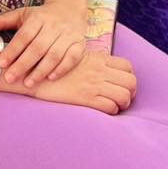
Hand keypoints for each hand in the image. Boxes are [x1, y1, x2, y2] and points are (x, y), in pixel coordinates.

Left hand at [0, 0, 87, 87]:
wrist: (69, 10)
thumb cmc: (40, 17)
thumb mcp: (22, 15)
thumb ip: (2, 21)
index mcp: (38, 18)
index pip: (24, 36)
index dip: (13, 50)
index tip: (1, 64)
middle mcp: (54, 26)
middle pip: (38, 47)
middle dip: (23, 64)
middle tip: (10, 79)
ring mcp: (68, 35)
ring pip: (54, 54)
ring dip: (41, 70)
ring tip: (28, 83)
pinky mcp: (79, 45)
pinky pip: (72, 58)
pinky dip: (61, 69)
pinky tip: (50, 78)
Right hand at [8, 50, 135, 114]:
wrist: (35, 73)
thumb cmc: (53, 66)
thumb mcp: (75, 57)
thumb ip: (92, 62)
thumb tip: (103, 71)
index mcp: (98, 59)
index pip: (127, 66)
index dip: (129, 77)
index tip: (122, 84)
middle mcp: (99, 71)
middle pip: (131, 81)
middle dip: (131, 92)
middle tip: (122, 98)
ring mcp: (93, 84)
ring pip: (124, 96)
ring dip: (122, 104)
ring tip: (114, 106)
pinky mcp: (86, 98)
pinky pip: (110, 107)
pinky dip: (111, 111)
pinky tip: (102, 110)